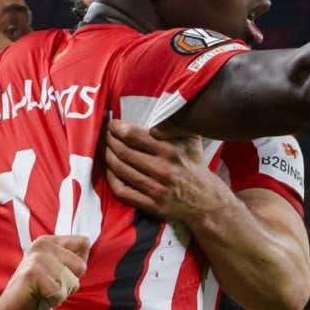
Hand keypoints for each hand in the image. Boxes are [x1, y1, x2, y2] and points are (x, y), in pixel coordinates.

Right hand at [0, 235, 88, 309]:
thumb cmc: (33, 293)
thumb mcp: (55, 270)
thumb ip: (70, 258)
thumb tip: (88, 244)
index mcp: (49, 241)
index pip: (84, 243)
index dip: (76, 266)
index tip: (57, 274)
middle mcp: (43, 245)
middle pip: (81, 266)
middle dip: (69, 283)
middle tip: (49, 286)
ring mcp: (38, 258)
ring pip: (72, 281)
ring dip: (60, 293)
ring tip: (43, 293)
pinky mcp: (33, 274)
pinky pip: (60, 292)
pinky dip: (53, 301)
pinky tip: (39, 298)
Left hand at [103, 119, 233, 222]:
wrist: (205, 200)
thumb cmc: (193, 165)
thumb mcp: (190, 140)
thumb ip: (175, 124)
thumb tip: (159, 104)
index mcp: (170, 151)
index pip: (134, 136)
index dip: (117, 128)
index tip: (112, 124)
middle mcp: (162, 169)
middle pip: (123, 152)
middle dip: (109, 141)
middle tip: (104, 135)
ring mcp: (156, 189)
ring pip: (121, 170)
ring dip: (108, 157)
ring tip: (105, 149)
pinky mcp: (151, 205)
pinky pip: (123, 191)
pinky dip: (111, 179)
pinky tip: (109, 171)